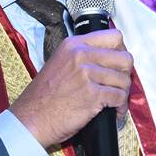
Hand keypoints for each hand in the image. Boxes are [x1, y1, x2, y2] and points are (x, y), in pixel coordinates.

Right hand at [9, 30, 132, 147]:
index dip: (121, 51)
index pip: (114, 36)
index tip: (118, 63)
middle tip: (119, 85)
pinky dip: (120, 107)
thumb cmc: (44, 97)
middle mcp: (81, 55)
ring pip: (124, 80)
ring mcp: (86, 74)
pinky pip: (120, 97)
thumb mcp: (59, 63)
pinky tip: (114, 112)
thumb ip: (81, 57)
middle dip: (125, 74)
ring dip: (123, 93)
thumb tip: (108, 58)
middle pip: (125, 58)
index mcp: (74, 45)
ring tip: (116, 101)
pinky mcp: (92, 94)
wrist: (30, 119)